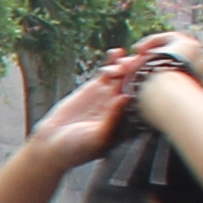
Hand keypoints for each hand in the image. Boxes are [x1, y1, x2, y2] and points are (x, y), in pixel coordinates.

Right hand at [26, 57, 147, 172]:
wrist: (52, 145)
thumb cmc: (77, 149)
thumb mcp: (97, 138)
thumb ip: (111, 119)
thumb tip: (125, 98)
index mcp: (127, 121)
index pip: (142, 101)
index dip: (147, 87)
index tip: (150, 77)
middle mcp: (122, 107)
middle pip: (136, 85)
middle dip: (139, 72)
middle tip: (141, 62)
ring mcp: (108, 96)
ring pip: (123, 76)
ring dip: (127, 65)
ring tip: (126, 59)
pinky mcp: (94, 88)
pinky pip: (107, 72)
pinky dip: (112, 61)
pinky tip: (116, 52)